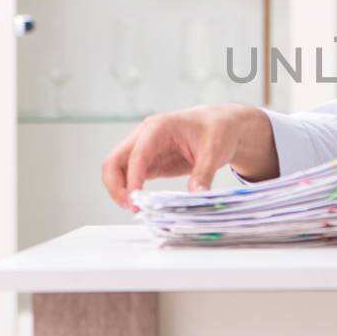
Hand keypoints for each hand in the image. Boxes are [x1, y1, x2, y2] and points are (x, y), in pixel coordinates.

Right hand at [100, 103, 277, 211]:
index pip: (136, 154)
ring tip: (137, 210)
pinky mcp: (151, 164)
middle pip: (114, 162)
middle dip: (117, 187)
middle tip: (132, 208)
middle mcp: (145, 137)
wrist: (222, 125)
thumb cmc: (217, 129)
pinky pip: (132, 179)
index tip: (135, 200)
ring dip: (121, 192)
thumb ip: (204, 172)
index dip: (133, 178)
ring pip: (118, 172)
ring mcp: (145, 151)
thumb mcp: (215, 149)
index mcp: (158, 127)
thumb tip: (196, 195)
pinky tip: (143, 207)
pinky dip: (132, 193)